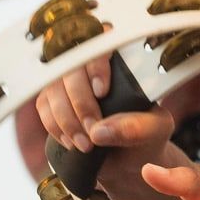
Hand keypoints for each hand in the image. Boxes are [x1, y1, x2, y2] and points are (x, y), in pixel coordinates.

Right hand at [35, 56, 175, 199]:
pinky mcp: (52, 98)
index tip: (102, 92)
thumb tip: (100, 130)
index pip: (102, 42)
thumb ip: (138, 127)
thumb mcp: (156, 130)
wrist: (128, 157)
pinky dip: (55, 126)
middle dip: (80, 103)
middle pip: (72, 67)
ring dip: (66, 119)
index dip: (96, 64)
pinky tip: (71, 141)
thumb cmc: (146, 134)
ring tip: (86, 145)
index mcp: (121, 59)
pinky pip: (43, 106)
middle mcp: (91, 64)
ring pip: (53, 87)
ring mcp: (68, 80)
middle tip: (93, 131)